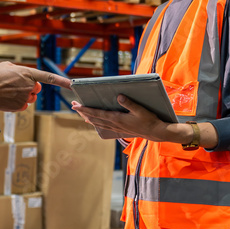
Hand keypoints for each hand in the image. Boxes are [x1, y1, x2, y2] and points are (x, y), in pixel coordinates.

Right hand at [0, 62, 71, 111]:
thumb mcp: (7, 66)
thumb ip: (19, 70)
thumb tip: (21, 74)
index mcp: (28, 73)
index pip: (49, 77)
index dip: (62, 81)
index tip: (72, 84)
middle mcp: (30, 85)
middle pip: (36, 89)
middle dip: (30, 88)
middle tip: (16, 85)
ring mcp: (25, 97)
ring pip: (30, 98)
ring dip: (23, 96)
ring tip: (8, 92)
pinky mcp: (20, 106)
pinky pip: (23, 106)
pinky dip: (17, 103)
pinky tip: (7, 99)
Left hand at [72, 95, 188, 143]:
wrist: (155, 132)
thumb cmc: (149, 120)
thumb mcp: (140, 110)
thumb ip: (129, 103)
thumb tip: (119, 96)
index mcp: (117, 118)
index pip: (97, 113)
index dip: (85, 109)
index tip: (76, 106)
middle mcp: (114, 124)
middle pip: (94, 118)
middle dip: (83, 112)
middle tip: (74, 106)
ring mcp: (116, 128)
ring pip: (98, 123)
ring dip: (88, 117)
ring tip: (81, 113)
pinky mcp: (119, 129)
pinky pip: (104, 126)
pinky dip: (96, 123)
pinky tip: (94, 121)